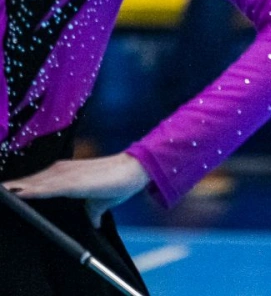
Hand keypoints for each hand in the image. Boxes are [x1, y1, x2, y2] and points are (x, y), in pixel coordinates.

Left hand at [4, 153, 149, 224]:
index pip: (36, 181)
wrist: (134, 171)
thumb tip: (94, 223)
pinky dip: (30, 192)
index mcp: (65, 173)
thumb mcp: (99, 201)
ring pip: (33, 184)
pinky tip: (18, 194)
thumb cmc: (118, 182)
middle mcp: (61, 171)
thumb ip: (91, 210)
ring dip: (16, 189)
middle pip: (29, 181)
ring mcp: (65, 175)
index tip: (4, 192)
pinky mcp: (71, 182)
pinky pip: (45, 188)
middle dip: (12, 188)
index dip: (20, 187)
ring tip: (1, 191)